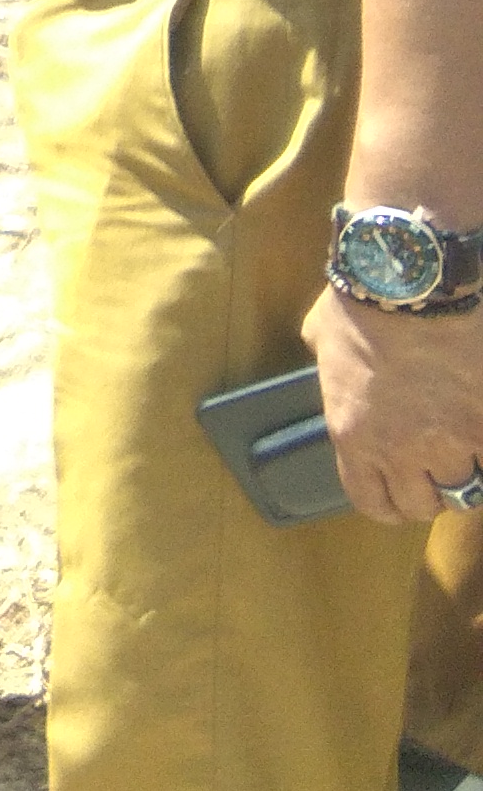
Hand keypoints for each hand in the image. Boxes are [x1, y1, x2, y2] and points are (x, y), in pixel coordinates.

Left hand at [306, 285, 482, 521]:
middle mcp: (400, 451)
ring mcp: (451, 443)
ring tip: (464, 448)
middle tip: (436, 466)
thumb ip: (332, 372)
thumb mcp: (324, 341)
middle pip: (423, 504)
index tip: (399, 491)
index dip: (389, 502)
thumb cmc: (362, 305)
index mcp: (353, 435)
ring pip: (468, 490)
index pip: (372, 502)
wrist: (413, 285)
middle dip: (429, 489)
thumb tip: (334, 370)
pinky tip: (478, 428)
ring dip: (467, 473)